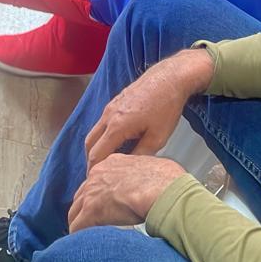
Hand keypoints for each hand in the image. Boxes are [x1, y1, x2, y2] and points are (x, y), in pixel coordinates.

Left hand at [69, 154, 185, 232]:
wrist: (164, 190)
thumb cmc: (168, 181)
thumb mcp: (152, 169)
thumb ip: (142, 176)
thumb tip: (147, 188)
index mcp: (112, 163)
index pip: (97, 181)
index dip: (99, 197)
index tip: (105, 209)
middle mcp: (98, 174)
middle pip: (82, 195)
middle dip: (85, 211)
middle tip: (94, 227)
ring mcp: (92, 191)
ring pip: (75, 211)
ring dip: (82, 225)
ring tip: (89, 240)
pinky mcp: (91, 210)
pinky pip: (77, 227)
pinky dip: (80, 237)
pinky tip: (89, 248)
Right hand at [84, 48, 214, 169]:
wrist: (171, 77)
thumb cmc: (167, 107)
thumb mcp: (158, 137)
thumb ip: (140, 155)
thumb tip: (129, 169)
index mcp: (117, 126)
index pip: (96, 155)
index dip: (94, 171)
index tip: (97, 184)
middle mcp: (109, 115)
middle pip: (90, 143)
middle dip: (91, 160)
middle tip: (99, 176)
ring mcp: (111, 106)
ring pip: (95, 131)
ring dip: (97, 147)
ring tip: (108, 162)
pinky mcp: (116, 101)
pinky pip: (103, 122)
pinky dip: (103, 135)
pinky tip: (117, 143)